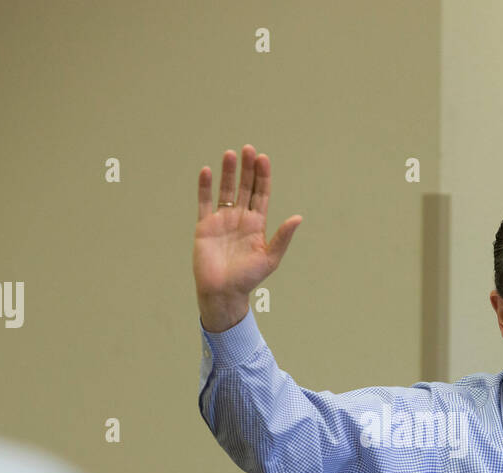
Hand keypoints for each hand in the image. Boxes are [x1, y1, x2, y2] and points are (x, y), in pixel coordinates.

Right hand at [193, 144, 302, 331]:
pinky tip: (206, 171)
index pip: (261, 194)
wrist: (223, 292)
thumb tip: (298, 218)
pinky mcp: (205, 226)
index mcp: (257, 225)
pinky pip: (204, 202)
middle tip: (249, 149)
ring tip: (231, 154)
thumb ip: (282, 237)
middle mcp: (240, 219)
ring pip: (226, 190)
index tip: (263, 159)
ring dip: (228, 173)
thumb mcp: (270, 258)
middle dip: (247, 169)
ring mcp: (222, 221)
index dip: (262, 176)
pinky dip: (204, 187)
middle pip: (245, 188)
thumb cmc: (248, 279)